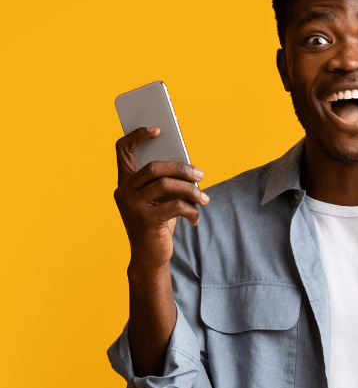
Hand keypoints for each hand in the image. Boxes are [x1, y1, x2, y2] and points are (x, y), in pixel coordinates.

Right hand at [114, 127, 208, 269]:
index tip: (158, 129)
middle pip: (154, 167)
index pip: (122, 150)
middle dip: (182, 168)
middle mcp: (123, 191)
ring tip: (204, 199)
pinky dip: (190, 211)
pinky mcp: (145, 220)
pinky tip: (195, 218)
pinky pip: (175, 206)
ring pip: (167, 185)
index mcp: (125, 182)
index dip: (137, 136)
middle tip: (201, 175)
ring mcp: (132, 205)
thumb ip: (167, 182)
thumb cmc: (158, 223)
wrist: (150, 257)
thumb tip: (188, 167)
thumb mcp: (161, 200)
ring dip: (191, 191)